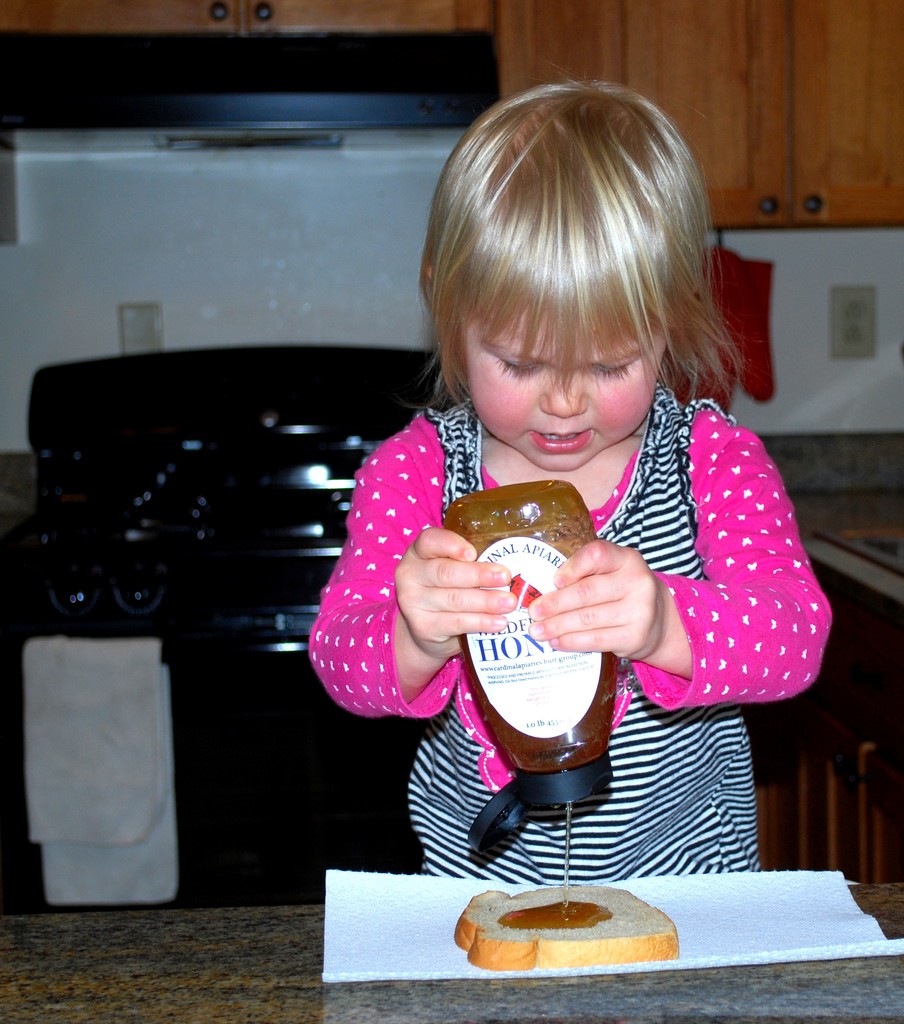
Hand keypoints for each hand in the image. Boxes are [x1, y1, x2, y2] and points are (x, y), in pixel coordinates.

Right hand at [393, 527, 516, 698]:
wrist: (425, 630)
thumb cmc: (446, 589)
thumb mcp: (450, 569)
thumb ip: (469, 561)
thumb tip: (514, 558)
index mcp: (418, 552)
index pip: (429, 540)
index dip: (450, 544)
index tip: (472, 552)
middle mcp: (410, 575)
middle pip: (446, 572)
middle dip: (479, 575)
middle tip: (506, 577)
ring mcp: (413, 602)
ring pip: (454, 599)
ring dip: (486, 601)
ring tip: (510, 602)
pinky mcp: (423, 627)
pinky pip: (456, 623)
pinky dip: (481, 622)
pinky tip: (500, 622)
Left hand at [526, 540, 691, 677]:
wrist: (659, 622)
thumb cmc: (622, 591)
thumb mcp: (612, 572)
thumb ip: (585, 573)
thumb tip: (543, 592)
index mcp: (628, 559)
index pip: (598, 554)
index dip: (573, 567)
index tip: (554, 581)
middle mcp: (637, 582)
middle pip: (587, 592)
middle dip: (555, 603)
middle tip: (532, 612)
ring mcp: (639, 611)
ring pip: (588, 618)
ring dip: (557, 626)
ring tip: (537, 630)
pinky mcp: (635, 637)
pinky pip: (596, 640)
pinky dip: (571, 641)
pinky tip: (556, 641)